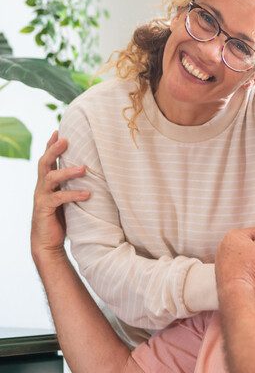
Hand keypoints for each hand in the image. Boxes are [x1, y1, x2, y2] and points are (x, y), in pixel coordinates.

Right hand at [31, 131, 89, 260]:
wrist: (48, 242)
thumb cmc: (62, 217)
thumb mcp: (68, 196)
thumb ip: (74, 184)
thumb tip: (94, 171)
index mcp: (47, 182)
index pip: (47, 159)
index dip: (51, 145)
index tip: (59, 130)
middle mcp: (41, 187)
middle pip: (44, 162)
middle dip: (53, 149)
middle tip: (66, 140)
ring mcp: (41, 197)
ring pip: (50, 178)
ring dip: (67, 171)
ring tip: (84, 169)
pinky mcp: (45, 210)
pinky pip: (58, 198)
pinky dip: (73, 194)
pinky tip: (87, 194)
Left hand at [215, 225, 254, 292]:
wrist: (235, 291)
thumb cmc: (249, 267)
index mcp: (233, 234)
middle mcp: (225, 244)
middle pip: (252, 244)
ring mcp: (222, 258)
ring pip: (247, 256)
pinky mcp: (222, 271)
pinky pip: (240, 265)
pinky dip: (248, 269)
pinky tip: (254, 276)